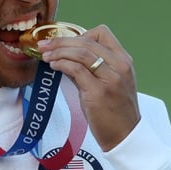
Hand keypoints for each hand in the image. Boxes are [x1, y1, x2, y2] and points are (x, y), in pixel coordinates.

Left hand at [39, 24, 140, 150]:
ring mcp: (110, 79)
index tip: (65, 43)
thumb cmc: (116, 112)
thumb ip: (90, 68)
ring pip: (81, 52)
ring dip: (58, 51)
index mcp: (124, 61)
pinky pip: (76, 70)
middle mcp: (120, 66)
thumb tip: (65, 58)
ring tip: (45, 55)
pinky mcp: (98, 92)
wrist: (126, 136)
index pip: (102, 33)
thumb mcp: (109, 83)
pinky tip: (54, 66)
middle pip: (87, 41)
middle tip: (44, 45)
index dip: (80, 34)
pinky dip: (61, 64)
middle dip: (61, 41)